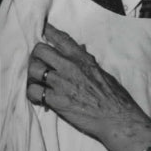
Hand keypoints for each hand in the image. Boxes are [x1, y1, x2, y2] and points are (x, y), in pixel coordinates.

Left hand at [27, 23, 150, 150]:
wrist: (118, 119)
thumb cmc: (115, 98)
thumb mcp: (102, 73)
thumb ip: (87, 62)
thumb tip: (81, 52)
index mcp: (82, 58)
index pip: (59, 37)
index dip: (46, 32)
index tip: (41, 31)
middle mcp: (69, 67)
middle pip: (39, 50)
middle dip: (36, 57)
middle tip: (39, 66)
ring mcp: (61, 83)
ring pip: (33, 69)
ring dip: (32, 76)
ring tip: (38, 83)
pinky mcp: (56, 100)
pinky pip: (33, 91)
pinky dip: (33, 94)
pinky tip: (39, 98)